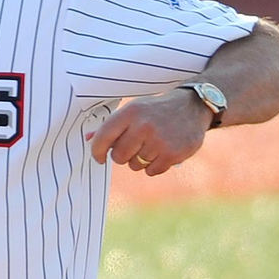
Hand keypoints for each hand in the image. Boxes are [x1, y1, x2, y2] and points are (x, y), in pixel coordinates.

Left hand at [88, 88, 211, 175]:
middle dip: (122, 156)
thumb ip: (110, 126)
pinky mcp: (174, 154)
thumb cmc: (154, 111)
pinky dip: (153, 166)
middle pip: (118, 156)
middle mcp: (144, 126)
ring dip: (139, 160)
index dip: (97, 151)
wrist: (191, 107)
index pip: (103, 137)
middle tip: (132, 147)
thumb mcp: (132, 111)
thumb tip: (87, 139)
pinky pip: (151, 171)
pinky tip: (160, 153)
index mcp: (130, 113)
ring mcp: (160, 140)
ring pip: (135, 165)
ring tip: (149, 146)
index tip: (99, 158)